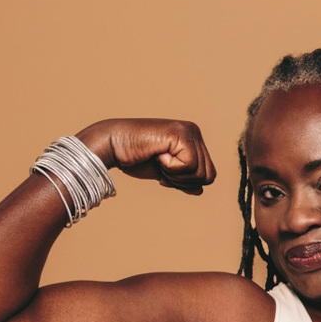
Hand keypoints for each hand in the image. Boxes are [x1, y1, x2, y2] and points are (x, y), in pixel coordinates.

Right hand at [75, 119, 216, 194]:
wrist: (112, 146)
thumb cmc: (135, 158)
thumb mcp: (165, 173)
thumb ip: (182, 180)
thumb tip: (200, 190)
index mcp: (193, 140)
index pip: (208, 174)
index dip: (185, 182)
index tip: (164, 173)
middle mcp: (194, 132)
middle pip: (208, 175)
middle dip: (182, 180)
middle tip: (160, 166)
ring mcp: (189, 131)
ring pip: (200, 172)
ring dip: (175, 175)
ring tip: (158, 159)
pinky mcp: (181, 134)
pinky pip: (189, 166)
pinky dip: (171, 168)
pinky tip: (157, 155)